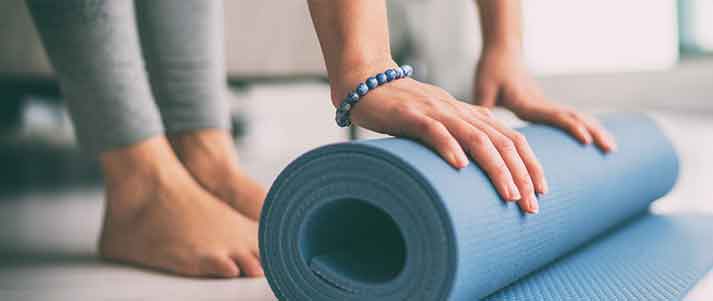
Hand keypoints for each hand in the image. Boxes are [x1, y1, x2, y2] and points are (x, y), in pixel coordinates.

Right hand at [333, 63, 546, 212]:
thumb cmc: (404, 110)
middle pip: (502, 142)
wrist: (368, 84)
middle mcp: (460, 113)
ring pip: (476, 139)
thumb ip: (460, 138)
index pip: (512, 139)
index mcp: (470, 116)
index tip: (541, 192)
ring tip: (509, 194)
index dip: (530, 165)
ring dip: (496, 168)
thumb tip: (476, 168)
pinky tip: (461, 167)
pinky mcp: (412, 115)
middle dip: (521, 175)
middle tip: (530, 205)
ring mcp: (437, 113)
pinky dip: (449, 148)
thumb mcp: (440, 124)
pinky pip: (435, 131)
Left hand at [473, 47, 616, 151]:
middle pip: (572, 117)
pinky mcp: (546, 106)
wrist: (503, 52)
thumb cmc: (492, 70)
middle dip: (592, 132)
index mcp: (528, 101)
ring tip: (612, 147)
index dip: (570, 127)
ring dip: (595, 130)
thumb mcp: (483, 88)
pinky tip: (596, 138)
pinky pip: (569, 116)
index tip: (586, 139)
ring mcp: (546, 104)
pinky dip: (586, 126)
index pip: (554, 114)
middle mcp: (541, 103)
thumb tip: (480, 129)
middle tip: (610, 149)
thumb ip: (483, 105)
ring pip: (575, 116)